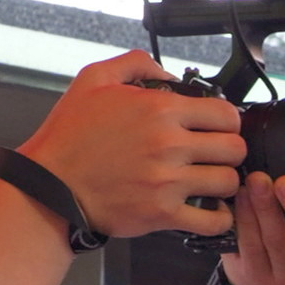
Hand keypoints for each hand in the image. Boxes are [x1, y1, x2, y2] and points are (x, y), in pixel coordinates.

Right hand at [15, 52, 245, 241]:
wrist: (49, 184)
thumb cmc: (69, 136)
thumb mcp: (93, 79)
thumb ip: (135, 64)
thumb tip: (167, 73)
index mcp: (158, 110)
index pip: (225, 114)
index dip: (227, 120)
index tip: (218, 127)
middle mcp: (168, 144)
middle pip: (234, 148)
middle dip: (230, 150)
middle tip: (216, 154)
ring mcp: (168, 181)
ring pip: (229, 182)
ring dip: (224, 182)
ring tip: (209, 179)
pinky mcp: (163, 213)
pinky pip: (215, 220)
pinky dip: (219, 217)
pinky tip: (209, 208)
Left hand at [220, 172, 284, 284]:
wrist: (269, 277)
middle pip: (282, 240)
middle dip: (268, 207)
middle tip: (260, 179)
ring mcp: (270, 279)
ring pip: (258, 243)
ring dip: (249, 211)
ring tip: (244, 185)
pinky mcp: (247, 276)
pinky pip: (240, 247)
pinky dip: (236, 222)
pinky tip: (231, 202)